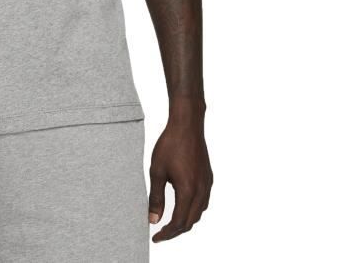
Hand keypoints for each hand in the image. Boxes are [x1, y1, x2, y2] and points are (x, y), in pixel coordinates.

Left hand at [148, 114, 212, 241]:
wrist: (187, 124)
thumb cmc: (170, 145)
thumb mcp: (157, 172)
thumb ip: (155, 197)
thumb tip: (153, 219)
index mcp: (188, 191)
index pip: (179, 223)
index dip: (167, 234)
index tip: (155, 237)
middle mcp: (201, 191)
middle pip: (190, 221)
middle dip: (176, 231)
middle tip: (161, 233)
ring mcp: (207, 184)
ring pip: (199, 212)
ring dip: (185, 221)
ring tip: (170, 222)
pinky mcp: (208, 177)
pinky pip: (203, 201)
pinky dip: (193, 209)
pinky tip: (183, 205)